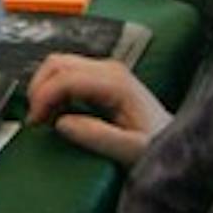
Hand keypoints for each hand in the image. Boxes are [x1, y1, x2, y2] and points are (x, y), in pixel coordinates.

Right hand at [25, 53, 169, 166]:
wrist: (176, 144)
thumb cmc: (159, 148)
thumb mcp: (132, 150)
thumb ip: (98, 137)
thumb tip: (62, 123)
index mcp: (116, 82)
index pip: (65, 77)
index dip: (43, 96)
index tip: (35, 122)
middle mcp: (109, 68)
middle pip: (58, 62)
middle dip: (39, 88)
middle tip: (35, 120)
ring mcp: (106, 70)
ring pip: (59, 64)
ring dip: (43, 87)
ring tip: (43, 117)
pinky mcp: (102, 77)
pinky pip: (67, 73)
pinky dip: (53, 89)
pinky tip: (56, 111)